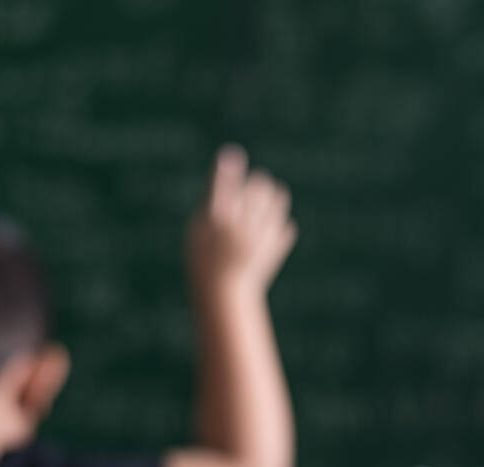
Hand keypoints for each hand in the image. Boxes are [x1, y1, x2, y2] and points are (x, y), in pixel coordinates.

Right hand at [186, 145, 296, 293]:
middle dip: (256, 183)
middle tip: (251, 187)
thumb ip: (213, 199)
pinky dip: (277, 224)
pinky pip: (285, 224)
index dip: (227, 170)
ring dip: (271, 196)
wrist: (224, 294)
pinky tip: (264, 232)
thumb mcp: (199, 229)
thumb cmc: (204, 257)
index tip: (232, 155)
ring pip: (277, 198)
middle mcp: (239, 227)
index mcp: (215, 222)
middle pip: (257, 186)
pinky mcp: (275, 247)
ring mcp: (260, 238)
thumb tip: (230, 163)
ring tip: (262, 203)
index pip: (222, 187)